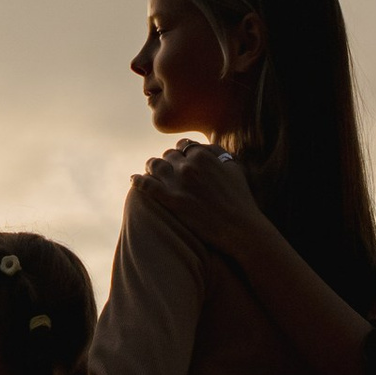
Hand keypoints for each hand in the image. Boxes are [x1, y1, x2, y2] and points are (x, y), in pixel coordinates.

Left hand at [141, 137, 267, 258]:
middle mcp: (189, 164)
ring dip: (151, 167)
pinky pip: (146, 185)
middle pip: (168, 155)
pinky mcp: (171, 200)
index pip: (183, 146)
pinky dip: (138, 180)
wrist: (239, 228)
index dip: (180, 152)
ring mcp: (178, 182)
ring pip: (154, 165)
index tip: (178, 159)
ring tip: (149, 172)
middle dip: (167, 161)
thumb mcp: (234, 169)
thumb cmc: (241, 200)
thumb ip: (218, 154)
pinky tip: (134, 180)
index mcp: (204, 155)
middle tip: (164, 169)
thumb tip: (204, 147)